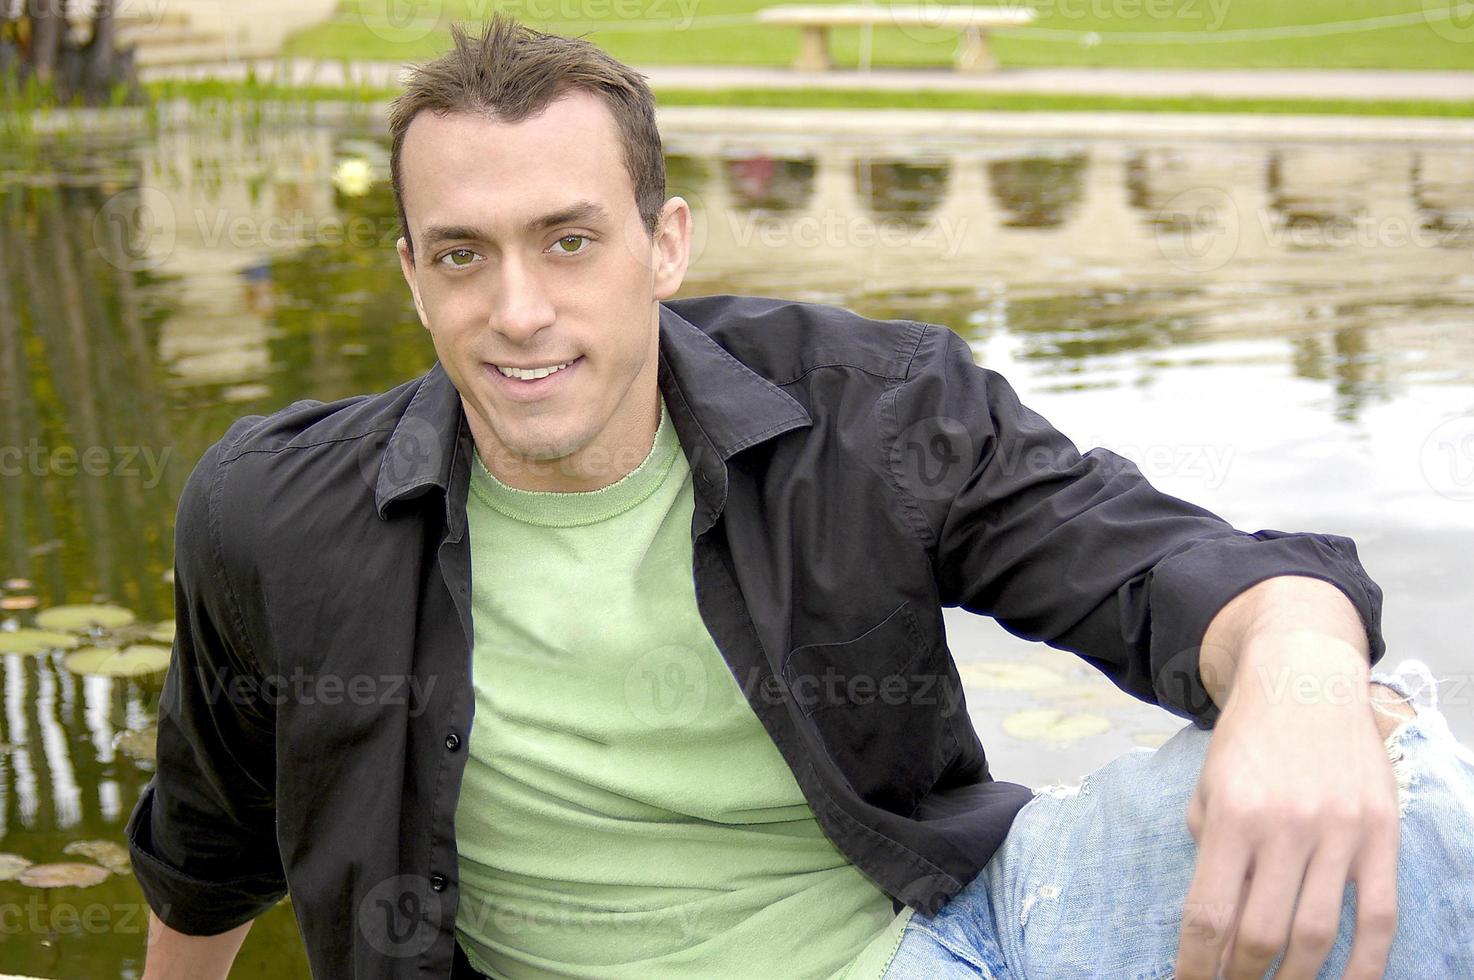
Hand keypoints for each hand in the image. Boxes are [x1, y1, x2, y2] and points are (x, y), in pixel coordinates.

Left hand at [1174, 638, 1403, 979]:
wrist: (1306, 680)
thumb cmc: (1250, 737)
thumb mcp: (1208, 783)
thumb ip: (1207, 844)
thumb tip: (1214, 916)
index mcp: (1232, 815)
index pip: (1208, 913)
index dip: (1196, 965)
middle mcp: (1285, 826)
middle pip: (1261, 934)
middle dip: (1240, 977)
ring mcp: (1338, 832)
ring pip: (1316, 934)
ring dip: (1293, 978)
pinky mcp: (1381, 835)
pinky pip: (1380, 917)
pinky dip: (1365, 964)